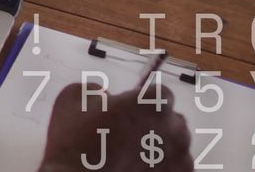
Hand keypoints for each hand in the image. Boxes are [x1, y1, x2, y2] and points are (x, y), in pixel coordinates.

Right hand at [39, 83, 192, 171]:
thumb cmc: (74, 138)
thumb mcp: (75, 96)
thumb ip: (99, 91)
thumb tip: (108, 98)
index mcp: (152, 102)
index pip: (161, 93)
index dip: (144, 101)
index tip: (129, 109)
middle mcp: (174, 127)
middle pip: (172, 120)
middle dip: (154, 124)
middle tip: (128, 134)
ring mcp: (179, 157)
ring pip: (176, 146)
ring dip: (159, 147)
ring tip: (132, 156)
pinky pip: (174, 168)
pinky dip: (160, 168)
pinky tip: (138, 169)